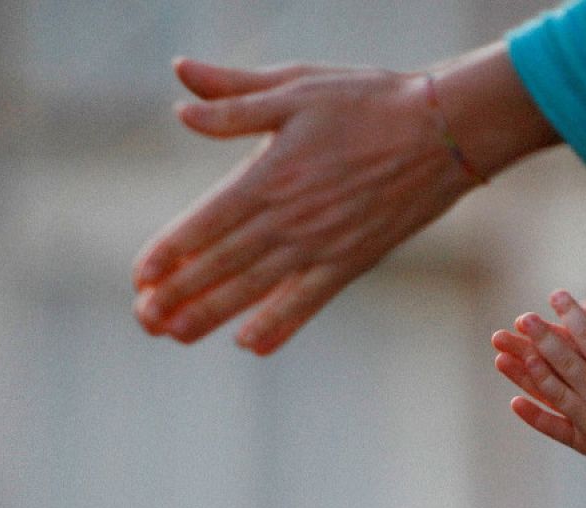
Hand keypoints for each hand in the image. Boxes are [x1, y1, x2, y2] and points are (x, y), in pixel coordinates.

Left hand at [134, 47, 556, 354]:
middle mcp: (290, 219)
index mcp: (269, 175)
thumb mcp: (295, 87)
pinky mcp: (352, 261)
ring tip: (175, 334)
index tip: (141, 275)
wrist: (444, 130)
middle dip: (178, 294)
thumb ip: (234, 100)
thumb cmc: (368, 101)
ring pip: (254, 290)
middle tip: (143, 318)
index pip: (205, 223)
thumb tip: (181, 95)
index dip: (169, 251)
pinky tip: (250, 343)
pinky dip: (278, 324)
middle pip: (221, 265)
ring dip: (211, 314)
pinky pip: (308, 302)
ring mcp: (321, 246)